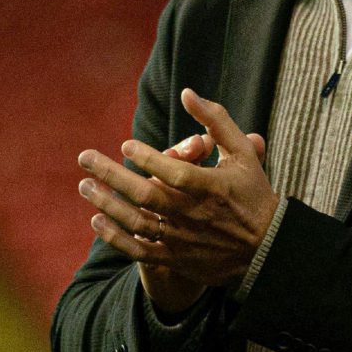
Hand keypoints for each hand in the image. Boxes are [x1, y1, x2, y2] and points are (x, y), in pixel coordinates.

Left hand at [77, 89, 278, 294]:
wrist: (267, 249)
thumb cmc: (252, 194)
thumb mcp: (243, 153)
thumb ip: (216, 121)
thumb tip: (187, 93)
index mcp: (213, 188)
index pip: (174, 172)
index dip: (147, 158)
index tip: (126, 145)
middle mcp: (196, 214)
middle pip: (146, 195)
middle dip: (111, 175)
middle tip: (84, 158)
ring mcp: (184, 239)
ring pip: (137, 222)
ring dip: (107, 204)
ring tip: (84, 186)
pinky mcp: (178, 259)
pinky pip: (140, 250)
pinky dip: (116, 237)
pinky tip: (97, 220)